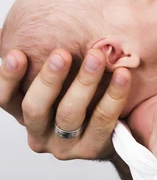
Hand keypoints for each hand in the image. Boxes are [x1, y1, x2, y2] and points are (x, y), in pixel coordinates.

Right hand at [0, 38, 130, 160]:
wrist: (117, 126)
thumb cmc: (81, 90)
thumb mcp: (57, 75)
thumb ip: (39, 56)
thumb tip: (4, 30)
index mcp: (25, 111)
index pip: (5, 98)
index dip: (7, 78)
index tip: (16, 54)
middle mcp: (39, 132)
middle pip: (34, 108)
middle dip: (48, 78)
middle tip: (61, 54)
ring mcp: (65, 145)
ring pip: (69, 114)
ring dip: (83, 82)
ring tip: (96, 56)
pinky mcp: (93, 148)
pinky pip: (103, 120)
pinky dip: (113, 95)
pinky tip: (122, 73)